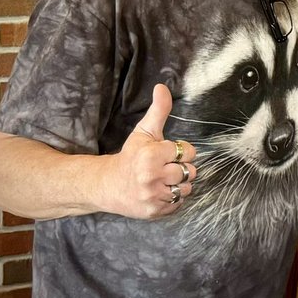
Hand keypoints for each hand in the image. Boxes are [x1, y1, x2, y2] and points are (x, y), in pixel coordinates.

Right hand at [102, 84, 197, 219]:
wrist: (107, 185)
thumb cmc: (130, 156)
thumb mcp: (143, 131)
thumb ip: (158, 110)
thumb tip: (162, 86)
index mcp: (151, 156)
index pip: (188, 152)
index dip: (181, 152)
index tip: (168, 153)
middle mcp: (152, 177)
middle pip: (190, 171)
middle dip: (180, 168)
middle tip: (165, 167)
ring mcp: (153, 196)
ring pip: (186, 188)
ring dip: (178, 184)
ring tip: (163, 180)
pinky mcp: (154, 211)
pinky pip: (178, 203)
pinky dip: (172, 198)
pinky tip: (159, 191)